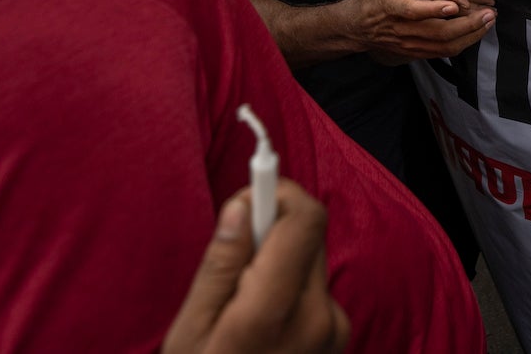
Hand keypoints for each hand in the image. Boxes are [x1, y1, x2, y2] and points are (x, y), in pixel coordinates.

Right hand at [162, 181, 347, 353]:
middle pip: (310, 233)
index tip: (246, 202)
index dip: (277, 195)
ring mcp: (334, 328)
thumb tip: (241, 207)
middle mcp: (318, 316)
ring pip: (313, 258)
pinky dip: (291, 287)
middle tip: (233, 261)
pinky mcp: (339, 334)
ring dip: (281, 261)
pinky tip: (264, 320)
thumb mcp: (191, 330)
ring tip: (245, 300)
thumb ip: (220, 266)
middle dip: (273, 231)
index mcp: (275, 312)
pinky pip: (316, 286)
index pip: (305, 219)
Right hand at [354, 0, 494, 59]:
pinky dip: (465, 42)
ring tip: (490, 19)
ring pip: (444, 45)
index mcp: (391, 5)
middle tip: (489, 13)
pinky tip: (480, 30)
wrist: (360, 26)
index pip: (412, 10)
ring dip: (470, 34)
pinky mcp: (418, 51)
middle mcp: (401, 28)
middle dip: (465, 24)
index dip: (433, 9)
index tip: (455, 4)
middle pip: (437, 33)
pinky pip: (445, 52)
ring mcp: (411, 43)